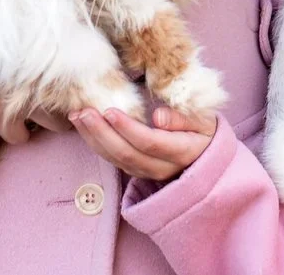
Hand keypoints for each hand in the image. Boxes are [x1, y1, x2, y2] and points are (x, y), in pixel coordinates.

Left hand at [70, 105, 217, 180]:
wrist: (206, 159)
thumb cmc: (204, 133)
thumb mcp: (204, 121)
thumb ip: (183, 119)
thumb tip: (158, 117)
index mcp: (181, 152)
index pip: (150, 143)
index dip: (128, 128)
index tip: (110, 110)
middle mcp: (162, 168)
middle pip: (127, 154)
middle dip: (101, 133)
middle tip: (84, 112)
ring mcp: (147, 172)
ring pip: (116, 159)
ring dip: (93, 138)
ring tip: (77, 116)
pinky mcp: (136, 171)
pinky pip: (113, 160)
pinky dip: (96, 143)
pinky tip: (84, 127)